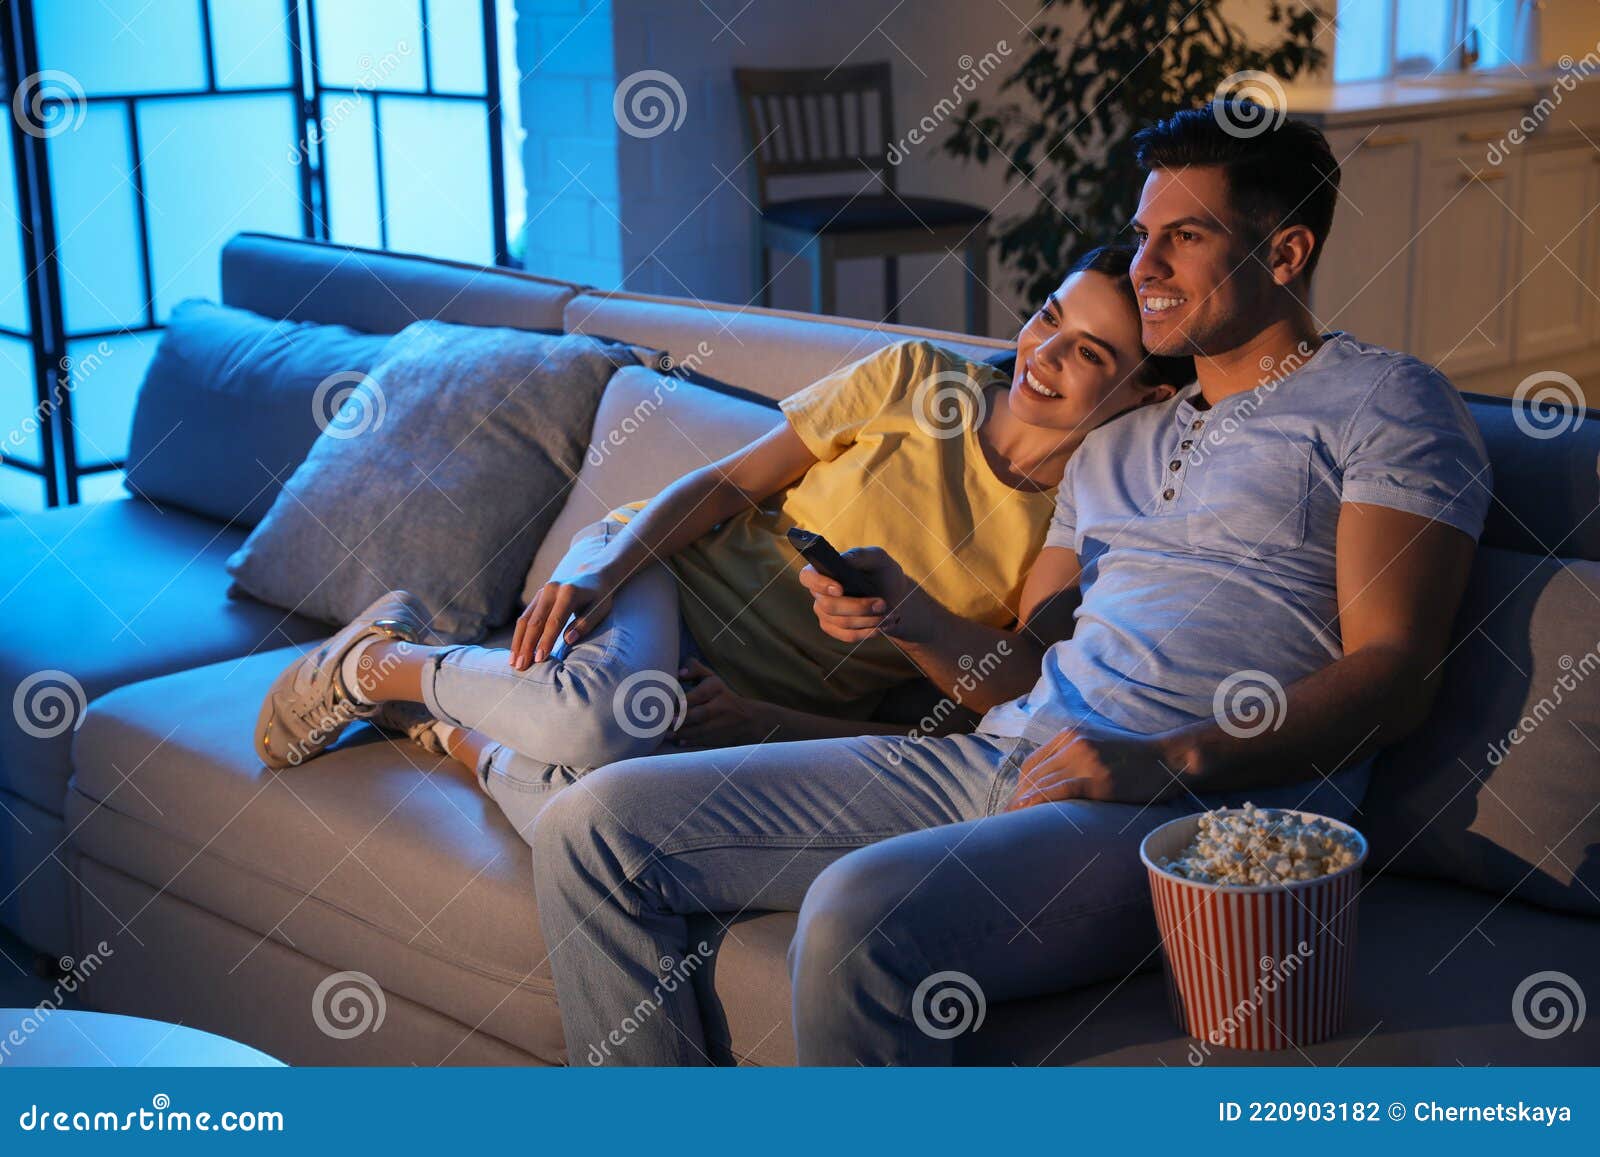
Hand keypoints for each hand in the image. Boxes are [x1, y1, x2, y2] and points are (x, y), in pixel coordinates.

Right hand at [511, 563, 622, 668]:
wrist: (593, 577)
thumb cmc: (599, 598)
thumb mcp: (599, 610)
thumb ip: (585, 624)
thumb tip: (568, 640)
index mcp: (568, 592)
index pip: (554, 621)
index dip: (546, 641)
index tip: (539, 659)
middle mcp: (551, 590)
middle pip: (535, 621)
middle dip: (527, 645)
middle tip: (521, 667)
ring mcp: (541, 592)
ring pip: (525, 619)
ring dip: (518, 642)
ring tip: (514, 663)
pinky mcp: (537, 597)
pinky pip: (525, 617)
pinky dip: (519, 635)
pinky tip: (516, 650)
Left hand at [671, 658, 776, 748]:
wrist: (748, 720)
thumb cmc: (721, 695)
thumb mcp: (712, 678)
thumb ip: (696, 670)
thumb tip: (680, 673)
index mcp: (716, 689)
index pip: (700, 694)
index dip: (685, 700)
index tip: (670, 703)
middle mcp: (720, 706)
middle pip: (701, 714)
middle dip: (683, 719)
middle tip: (667, 721)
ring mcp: (720, 725)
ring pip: (700, 730)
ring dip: (682, 733)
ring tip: (666, 734)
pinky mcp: (718, 738)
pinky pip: (703, 741)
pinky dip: (690, 742)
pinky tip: (678, 742)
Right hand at [797, 546, 925, 643]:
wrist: (894, 596)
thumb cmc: (882, 572)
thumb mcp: (877, 558)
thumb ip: (860, 555)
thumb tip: (843, 560)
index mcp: (824, 570)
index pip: (807, 577)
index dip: (819, 584)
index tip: (840, 589)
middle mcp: (819, 593)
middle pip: (828, 605)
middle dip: (858, 607)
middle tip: (882, 603)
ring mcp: (825, 613)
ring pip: (842, 622)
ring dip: (869, 619)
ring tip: (887, 613)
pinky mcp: (835, 630)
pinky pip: (848, 635)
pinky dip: (868, 631)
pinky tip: (880, 625)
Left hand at [1004, 726, 1185, 809]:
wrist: (1168, 759)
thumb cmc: (1136, 758)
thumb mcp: (1099, 746)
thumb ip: (1075, 757)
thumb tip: (1051, 783)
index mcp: (1071, 734)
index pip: (1033, 762)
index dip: (1020, 787)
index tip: (1015, 807)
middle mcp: (1073, 742)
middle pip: (1032, 774)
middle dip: (1018, 799)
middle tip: (1008, 822)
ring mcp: (1085, 759)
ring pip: (1041, 783)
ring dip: (1024, 806)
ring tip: (1014, 826)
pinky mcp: (1097, 778)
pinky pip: (1058, 791)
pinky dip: (1038, 804)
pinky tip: (1029, 817)